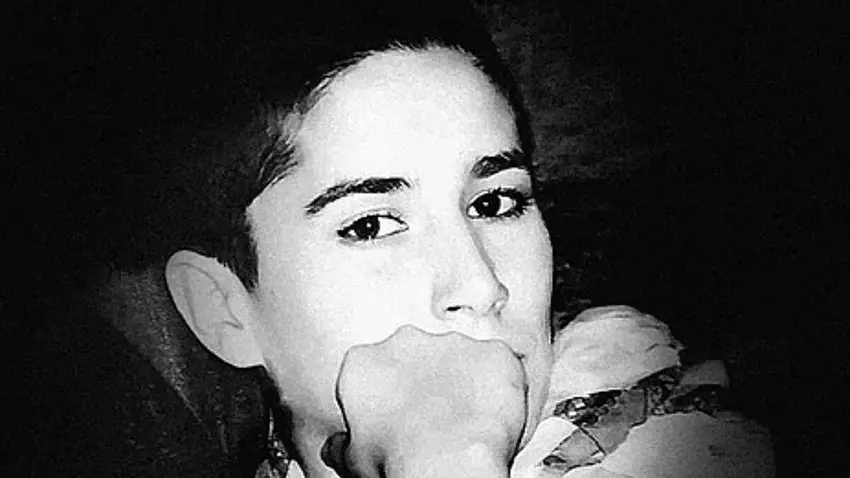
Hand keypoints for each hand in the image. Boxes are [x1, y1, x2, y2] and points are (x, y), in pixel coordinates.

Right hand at [323, 325, 528, 477]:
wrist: (447, 464)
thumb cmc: (397, 462)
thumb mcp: (353, 460)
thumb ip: (342, 444)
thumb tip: (336, 447)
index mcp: (364, 363)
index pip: (373, 370)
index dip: (388, 394)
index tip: (396, 416)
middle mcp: (405, 341)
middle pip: (416, 355)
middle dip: (426, 378)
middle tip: (434, 417)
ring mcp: (452, 342)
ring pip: (459, 356)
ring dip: (464, 379)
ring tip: (467, 419)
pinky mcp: (492, 351)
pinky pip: (499, 363)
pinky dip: (500, 384)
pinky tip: (495, 412)